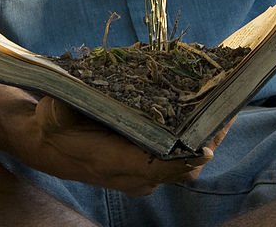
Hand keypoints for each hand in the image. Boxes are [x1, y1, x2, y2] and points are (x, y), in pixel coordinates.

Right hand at [28, 97, 226, 194]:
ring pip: (185, 162)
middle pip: (181, 166)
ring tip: (226, 105)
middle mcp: (134, 175)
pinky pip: (180, 155)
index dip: (183, 159)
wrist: (48, 143)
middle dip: (207, 140)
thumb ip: (59, 110)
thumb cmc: (53, 126)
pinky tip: (209, 110)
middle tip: (227, 110)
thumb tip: (61, 101)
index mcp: (113, 164)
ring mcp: (144, 173)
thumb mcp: (52, 115)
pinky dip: (196, 136)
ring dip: (206, 136)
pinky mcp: (148, 165)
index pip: (156, 168)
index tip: (206, 146)